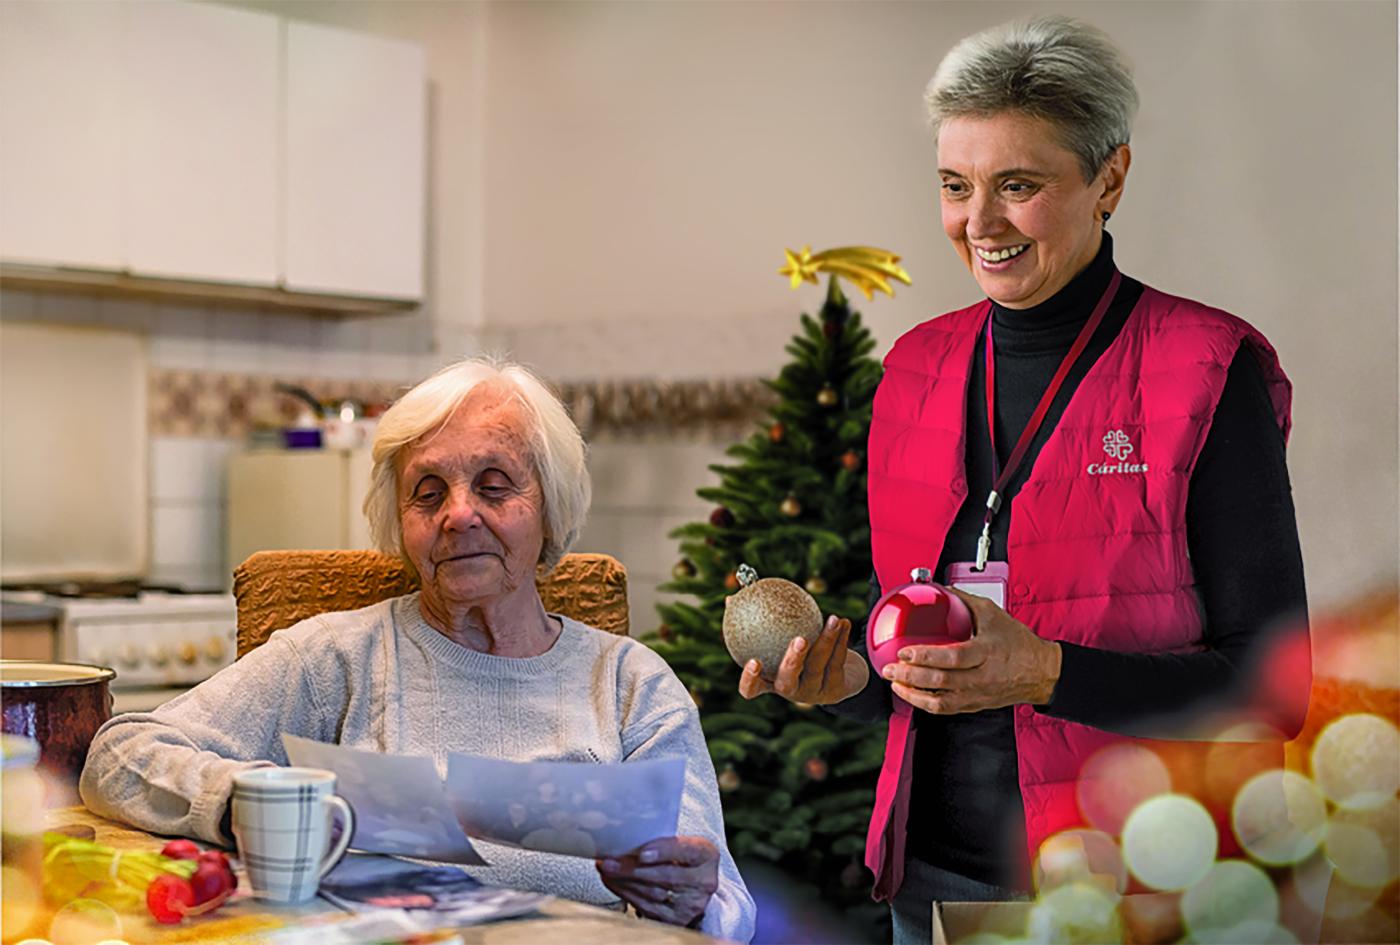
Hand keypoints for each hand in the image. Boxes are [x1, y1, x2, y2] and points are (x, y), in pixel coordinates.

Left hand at [596, 836, 717, 927]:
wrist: (693, 884)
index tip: (642, 852)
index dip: (664, 851)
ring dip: (624, 881)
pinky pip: (646, 907)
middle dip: (633, 868)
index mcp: (707, 856)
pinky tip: (614, 882)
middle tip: (609, 861)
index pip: (688, 851)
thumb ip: (662, 840)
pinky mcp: (676, 919)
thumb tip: (624, 835)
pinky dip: (626, 893)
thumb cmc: (681, 857)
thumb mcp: (681, 843)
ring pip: (653, 893)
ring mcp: (691, 904)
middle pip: (666, 876)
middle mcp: (704, 882)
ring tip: (606, 870)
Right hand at [737, 615, 869, 704]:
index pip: (753, 689)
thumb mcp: (779, 637)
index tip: (753, 661)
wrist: (839, 677)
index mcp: (771, 682)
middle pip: (788, 681)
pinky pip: (838, 661)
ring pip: (819, 665)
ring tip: (832, 618)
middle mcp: (791, 691)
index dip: (750, 680)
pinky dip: (841, 639)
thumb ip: (756, 621)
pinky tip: (843, 621)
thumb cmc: (800, 651)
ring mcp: (814, 693)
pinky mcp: (835, 690)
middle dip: (793, 661)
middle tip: (800, 639)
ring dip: (827, 639)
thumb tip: (731, 597)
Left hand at [880, 588, 1061, 713]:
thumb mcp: (994, 614)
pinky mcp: (974, 705)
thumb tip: (940, 588)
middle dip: (910, 676)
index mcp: (986, 652)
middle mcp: (981, 677)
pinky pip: (946, 709)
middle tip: (890, 668)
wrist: (1041, 672)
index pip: (952, 658)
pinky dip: (925, 704)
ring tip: (895, 684)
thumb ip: (965, 600)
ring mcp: (977, 695)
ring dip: (913, 695)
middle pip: (941, 682)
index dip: (926, 656)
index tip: (905, 650)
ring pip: (940, 702)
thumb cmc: (1019, 643)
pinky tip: (911, 694)